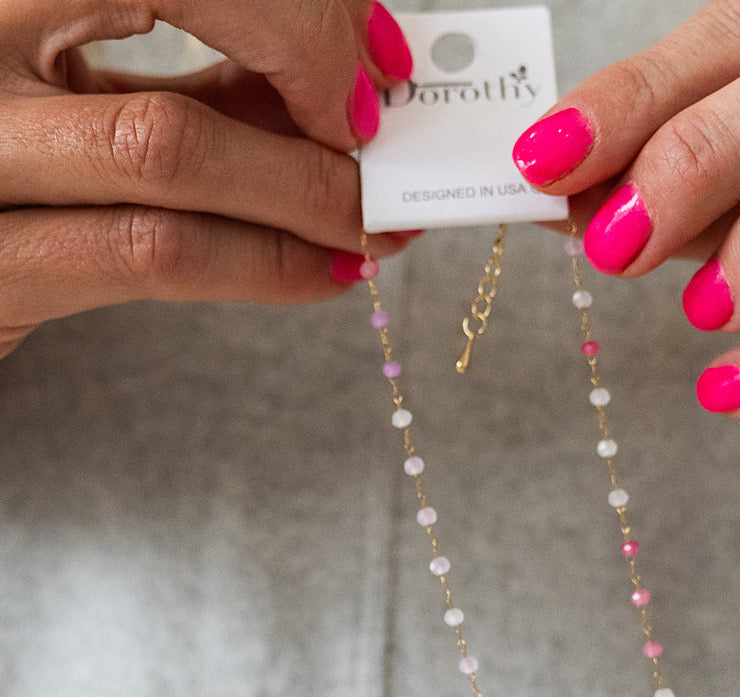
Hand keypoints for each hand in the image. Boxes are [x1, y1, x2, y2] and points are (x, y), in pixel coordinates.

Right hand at [0, 0, 416, 360]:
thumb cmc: (24, 176)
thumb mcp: (96, 97)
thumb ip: (203, 84)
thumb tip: (345, 89)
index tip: (368, 59)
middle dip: (306, 60)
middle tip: (382, 137)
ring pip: (165, 145)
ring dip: (302, 189)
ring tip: (373, 222)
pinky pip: (149, 254)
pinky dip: (263, 264)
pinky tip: (325, 272)